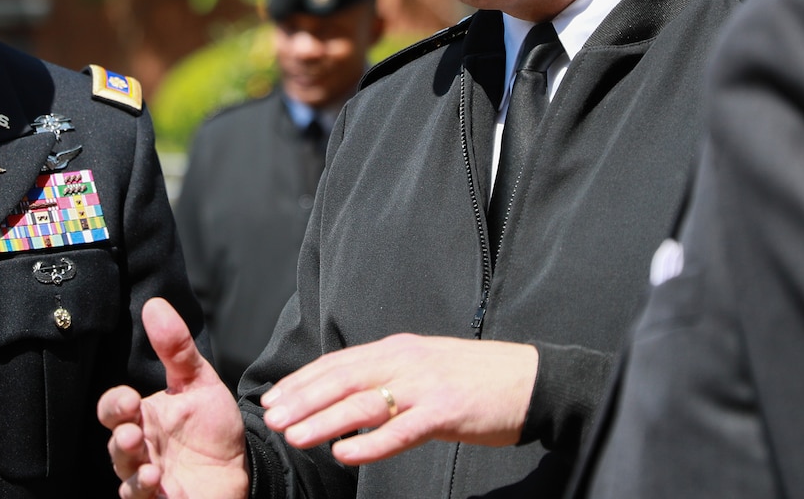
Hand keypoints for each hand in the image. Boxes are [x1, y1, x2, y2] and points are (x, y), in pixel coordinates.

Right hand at [98, 297, 249, 498]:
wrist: (243, 468)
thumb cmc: (212, 427)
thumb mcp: (199, 382)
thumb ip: (176, 348)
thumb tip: (154, 305)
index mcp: (143, 416)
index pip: (113, 408)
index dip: (115, 404)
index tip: (129, 398)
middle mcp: (141, 448)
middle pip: (115, 444)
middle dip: (120, 439)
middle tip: (132, 432)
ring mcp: (149, 478)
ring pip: (126, 476)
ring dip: (132, 470)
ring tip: (149, 465)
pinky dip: (144, 493)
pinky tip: (157, 482)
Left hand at [258, 334, 537, 464]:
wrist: (532, 381)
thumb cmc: (478, 379)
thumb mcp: (426, 367)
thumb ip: (390, 377)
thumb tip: (351, 395)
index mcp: (398, 349)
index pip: (338, 363)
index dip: (303, 380)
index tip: (274, 397)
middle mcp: (405, 361)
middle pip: (341, 379)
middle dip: (302, 398)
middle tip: (271, 418)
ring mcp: (425, 385)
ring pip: (362, 403)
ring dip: (324, 420)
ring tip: (294, 435)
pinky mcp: (446, 411)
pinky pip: (400, 430)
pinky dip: (369, 444)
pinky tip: (345, 454)